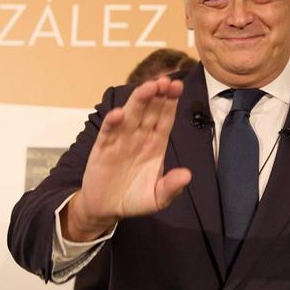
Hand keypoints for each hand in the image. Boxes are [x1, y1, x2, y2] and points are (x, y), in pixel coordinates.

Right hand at [63, 76, 191, 240]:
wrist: (106, 209)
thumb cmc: (134, 199)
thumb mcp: (157, 198)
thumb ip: (171, 187)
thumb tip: (187, 175)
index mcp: (155, 144)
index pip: (165, 118)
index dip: (171, 102)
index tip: (177, 86)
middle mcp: (139, 137)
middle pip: (150, 111)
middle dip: (158, 95)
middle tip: (166, 80)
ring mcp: (120, 140)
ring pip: (130, 115)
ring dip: (138, 100)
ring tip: (148, 87)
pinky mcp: (103, 148)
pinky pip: (108, 132)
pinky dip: (112, 122)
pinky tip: (118, 113)